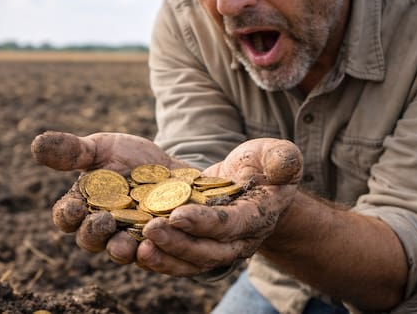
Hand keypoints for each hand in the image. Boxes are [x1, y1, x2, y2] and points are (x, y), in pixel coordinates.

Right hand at [31, 131, 185, 261]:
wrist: (174, 168)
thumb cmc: (132, 159)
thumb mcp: (104, 148)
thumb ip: (73, 151)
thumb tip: (36, 143)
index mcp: (83, 207)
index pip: (66, 217)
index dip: (67, 215)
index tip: (73, 207)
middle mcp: (103, 229)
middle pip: (91, 239)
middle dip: (94, 233)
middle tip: (103, 222)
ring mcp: (131, 240)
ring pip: (120, 251)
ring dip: (122, 248)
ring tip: (130, 243)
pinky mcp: (158, 246)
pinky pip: (154, 256)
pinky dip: (156, 252)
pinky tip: (159, 242)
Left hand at [136, 138, 301, 276]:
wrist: (253, 183)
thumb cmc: (264, 165)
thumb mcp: (276, 154)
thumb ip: (282, 158)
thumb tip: (282, 165)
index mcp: (258, 217)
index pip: (232, 225)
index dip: (206, 223)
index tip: (177, 215)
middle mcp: (239, 241)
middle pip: (207, 251)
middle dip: (178, 243)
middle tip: (150, 230)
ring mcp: (218, 248)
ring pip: (190, 262)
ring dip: (164, 256)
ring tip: (137, 247)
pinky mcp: (199, 247)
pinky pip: (178, 260)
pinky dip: (158, 258)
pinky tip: (134, 249)